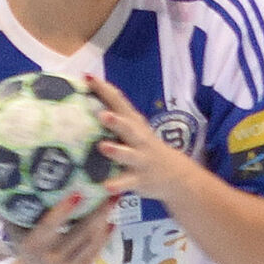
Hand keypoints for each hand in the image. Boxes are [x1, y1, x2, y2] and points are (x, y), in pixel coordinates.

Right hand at [3, 192, 116, 263]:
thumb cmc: (25, 255)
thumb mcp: (18, 238)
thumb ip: (20, 217)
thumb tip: (19, 187)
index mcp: (34, 247)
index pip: (49, 225)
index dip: (63, 209)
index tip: (78, 192)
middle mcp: (52, 258)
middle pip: (79, 232)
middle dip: (96, 211)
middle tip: (110, 191)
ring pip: (91, 241)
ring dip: (105, 220)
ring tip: (115, 201)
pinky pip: (96, 251)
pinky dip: (105, 236)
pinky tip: (113, 221)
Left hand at [83, 73, 194, 201]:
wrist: (177, 176)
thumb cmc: (146, 148)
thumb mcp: (135, 129)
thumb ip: (116, 117)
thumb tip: (86, 102)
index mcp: (134, 122)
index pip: (118, 101)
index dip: (103, 89)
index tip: (86, 77)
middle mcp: (139, 138)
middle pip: (127, 127)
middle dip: (115, 120)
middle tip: (101, 113)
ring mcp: (140, 159)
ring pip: (128, 154)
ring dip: (116, 150)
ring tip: (103, 146)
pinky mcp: (140, 179)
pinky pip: (127, 183)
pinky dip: (117, 184)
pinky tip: (106, 186)